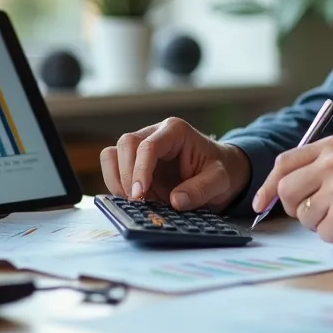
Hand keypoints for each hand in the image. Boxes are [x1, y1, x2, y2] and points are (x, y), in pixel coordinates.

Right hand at [100, 117, 250, 211]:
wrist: (220, 173)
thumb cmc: (218, 171)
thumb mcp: (219, 181)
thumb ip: (200, 190)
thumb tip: (176, 201)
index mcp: (176, 131)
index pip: (149, 146)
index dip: (140, 169)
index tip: (139, 194)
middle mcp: (155, 134)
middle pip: (126, 144)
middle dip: (125, 174)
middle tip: (136, 201)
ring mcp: (142, 147)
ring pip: (113, 154)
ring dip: (116, 179)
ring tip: (133, 201)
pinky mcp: (135, 163)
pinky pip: (114, 168)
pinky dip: (117, 185)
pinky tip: (134, 200)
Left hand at [251, 134, 332, 245]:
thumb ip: (320, 167)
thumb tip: (280, 188)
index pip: (285, 163)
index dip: (269, 185)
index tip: (262, 201)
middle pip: (286, 190)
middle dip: (294, 208)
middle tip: (318, 213)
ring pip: (303, 215)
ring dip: (320, 223)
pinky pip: (321, 232)